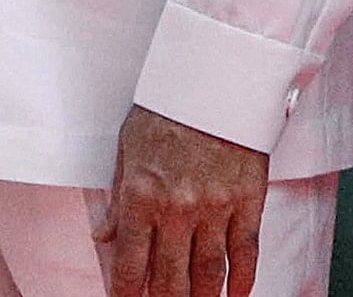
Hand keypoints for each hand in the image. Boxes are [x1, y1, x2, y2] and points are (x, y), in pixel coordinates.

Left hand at [94, 105, 271, 296]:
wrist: (214, 77)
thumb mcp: (127, 148)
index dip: (126, 293)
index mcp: (142, 195)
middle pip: (171, 277)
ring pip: (209, 273)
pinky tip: (237, 295)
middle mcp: (178, 208)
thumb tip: (104, 237)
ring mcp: (216, 208)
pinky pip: (246, 252)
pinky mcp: (248, 201)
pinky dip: (243, 280)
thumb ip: (118, 199)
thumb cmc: (166, 107)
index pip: (131, 263)